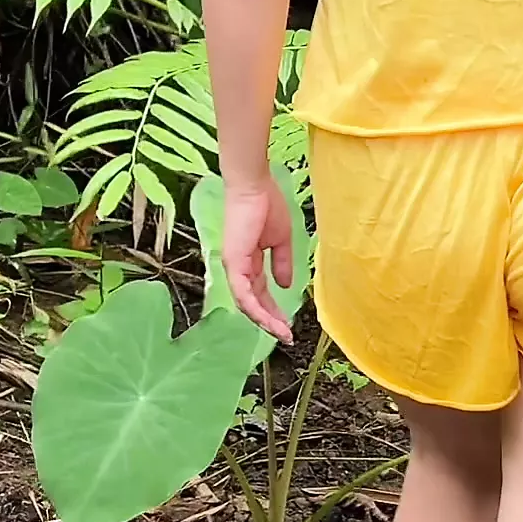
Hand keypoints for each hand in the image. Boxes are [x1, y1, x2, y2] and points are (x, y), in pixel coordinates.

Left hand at [220, 169, 296, 340]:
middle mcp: (237, 268)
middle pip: (252, 303)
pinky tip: (270, 320)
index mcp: (248, 261)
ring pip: (246, 303)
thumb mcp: (280, 241)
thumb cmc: (267, 205)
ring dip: (265, 320)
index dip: (273, 309)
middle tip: (286, 335)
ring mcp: (233, 266)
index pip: (260, 293)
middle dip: (270, 321)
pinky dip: (256, 309)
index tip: (289, 324)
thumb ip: (282, 264)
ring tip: (282, 333)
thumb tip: (285, 285)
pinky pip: (243, 294)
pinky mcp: (233, 262)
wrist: (254, 186)